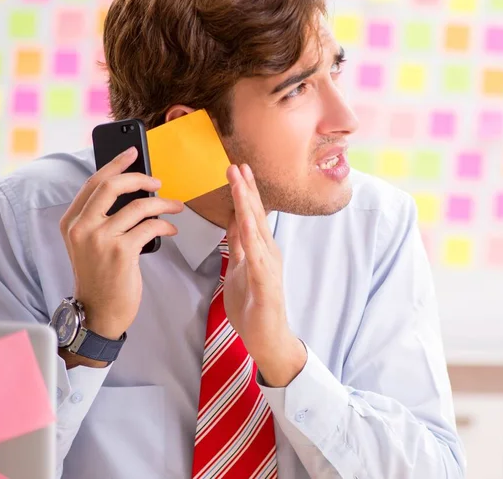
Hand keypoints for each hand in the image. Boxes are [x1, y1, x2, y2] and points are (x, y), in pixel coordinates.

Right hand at [59, 146, 183, 343]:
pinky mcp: (121, 252)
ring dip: (163, 204)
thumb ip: (101, 217)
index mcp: (71, 222)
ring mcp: (100, 240)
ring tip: (176, 207)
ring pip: (138, 207)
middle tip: (158, 182)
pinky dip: (166, 224)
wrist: (98, 312)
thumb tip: (132, 189)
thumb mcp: (90, 243)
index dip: (115, 164)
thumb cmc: (100, 276)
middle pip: (112, 186)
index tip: (133, 152)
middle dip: (139, 177)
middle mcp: (81, 228)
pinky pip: (150, 226)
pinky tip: (172, 228)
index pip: (93, 183)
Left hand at [224, 164, 306, 385]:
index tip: (237, 170)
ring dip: (247, 202)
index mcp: (260, 248)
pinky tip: (245, 217)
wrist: (267, 339)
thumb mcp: (239, 268)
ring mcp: (268, 265)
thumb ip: (238, 244)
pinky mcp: (266, 282)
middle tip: (237, 164)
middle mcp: (267, 252)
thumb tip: (234, 221)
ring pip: (256, 228)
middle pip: (255, 214)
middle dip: (245, 188)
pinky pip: (256, 253)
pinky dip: (250, 233)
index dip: (244, 191)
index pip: (251, 214)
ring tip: (239, 180)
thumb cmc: (253, 306)